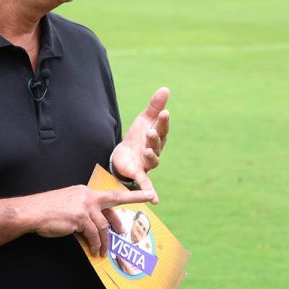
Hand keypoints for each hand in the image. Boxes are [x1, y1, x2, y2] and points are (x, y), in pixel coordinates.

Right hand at [28, 185, 154, 256]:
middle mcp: (87, 196)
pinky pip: (93, 234)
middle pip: (115, 201)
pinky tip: (94, 251)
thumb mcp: (70, 206)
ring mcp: (84, 205)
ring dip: (105, 242)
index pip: (111, 194)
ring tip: (103, 252)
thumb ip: (85, 212)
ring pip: (103, 226)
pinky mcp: (79, 217)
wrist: (32, 212)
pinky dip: (96, 244)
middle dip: (130, 208)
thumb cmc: (48, 211)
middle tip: (138, 216)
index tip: (148, 195)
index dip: (131, 195)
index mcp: (86, 192)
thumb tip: (98, 228)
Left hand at [110, 87, 169, 203]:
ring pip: (152, 159)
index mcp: (157, 136)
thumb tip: (165, 89)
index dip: (163, 121)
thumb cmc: (138, 136)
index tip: (164, 112)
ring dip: (151, 155)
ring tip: (147, 150)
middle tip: (151, 130)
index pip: (162, 128)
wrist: (123, 153)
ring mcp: (147, 162)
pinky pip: (145, 183)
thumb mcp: (144, 119)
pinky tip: (155, 200)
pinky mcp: (138, 173)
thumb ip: (154, 106)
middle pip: (157, 143)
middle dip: (155, 137)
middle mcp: (155, 150)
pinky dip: (150, 191)